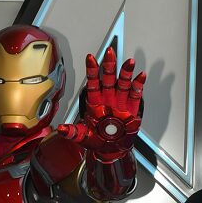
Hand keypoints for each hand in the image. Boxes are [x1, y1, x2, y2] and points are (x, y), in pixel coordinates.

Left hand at [56, 47, 144, 161]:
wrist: (111, 150)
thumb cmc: (97, 141)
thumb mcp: (83, 137)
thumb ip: (73, 132)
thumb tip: (61, 129)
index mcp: (95, 102)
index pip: (93, 83)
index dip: (92, 70)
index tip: (90, 58)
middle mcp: (107, 99)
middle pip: (108, 78)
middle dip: (109, 65)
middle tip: (109, 52)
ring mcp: (120, 102)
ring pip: (122, 83)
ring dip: (126, 72)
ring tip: (129, 62)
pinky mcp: (131, 108)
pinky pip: (134, 94)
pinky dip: (138, 85)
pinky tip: (140, 76)